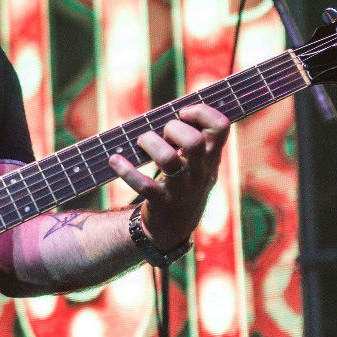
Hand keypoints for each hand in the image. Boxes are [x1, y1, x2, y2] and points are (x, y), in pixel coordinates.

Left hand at [108, 102, 229, 249]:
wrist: (173, 228)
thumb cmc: (183, 182)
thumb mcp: (198, 163)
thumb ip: (193, 137)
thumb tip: (174, 108)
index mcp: (211, 157)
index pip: (221, 127)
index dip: (201, 112)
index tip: (183, 112)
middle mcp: (200, 172)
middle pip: (193, 141)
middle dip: (173, 128)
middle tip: (163, 134)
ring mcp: (181, 189)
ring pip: (168, 160)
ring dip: (150, 143)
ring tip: (142, 143)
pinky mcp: (161, 203)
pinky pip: (143, 184)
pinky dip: (125, 169)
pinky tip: (115, 160)